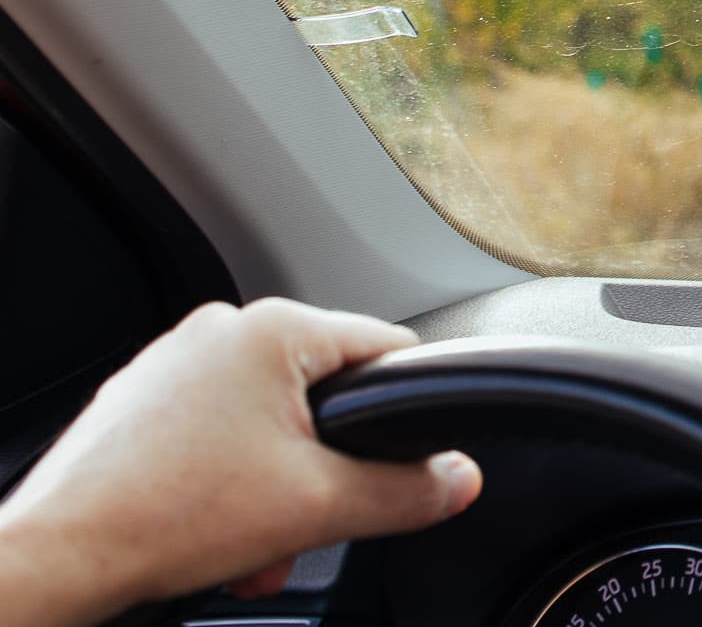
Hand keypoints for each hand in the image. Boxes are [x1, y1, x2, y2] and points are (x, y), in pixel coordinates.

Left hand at [0, 298, 481, 626]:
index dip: (409, 411)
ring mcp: (173, 363)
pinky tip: (213, 532)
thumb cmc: (166, 518)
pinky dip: (228, 481)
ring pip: (268, 421)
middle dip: (325, 473)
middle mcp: (222, 329)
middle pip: (324, 397)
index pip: (387, 350)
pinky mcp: (140, 401)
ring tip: (253, 545)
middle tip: (307, 526)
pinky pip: (215, 431)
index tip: (404, 465)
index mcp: (274, 329)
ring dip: (278, 487)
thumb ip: (406, 492)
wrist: (56, 557)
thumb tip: (459, 478)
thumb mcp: (319, 508)